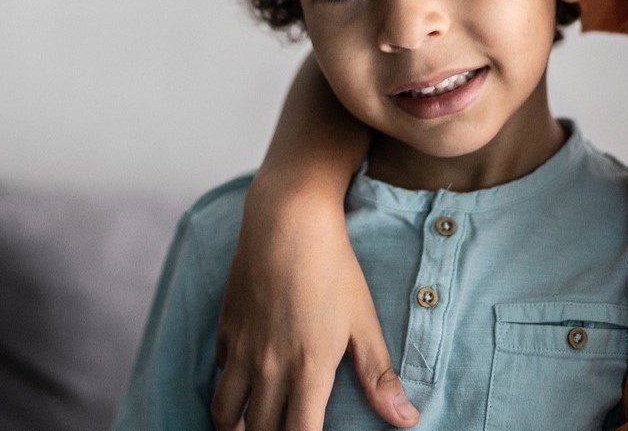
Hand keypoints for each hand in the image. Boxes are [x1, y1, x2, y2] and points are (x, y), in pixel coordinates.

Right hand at [208, 179, 418, 430]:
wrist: (288, 219)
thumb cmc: (332, 267)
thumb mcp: (363, 322)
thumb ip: (379, 377)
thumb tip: (407, 420)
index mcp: (308, 370)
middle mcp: (268, 366)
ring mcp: (241, 347)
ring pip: (224, 412)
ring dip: (236, 429)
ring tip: (251, 430)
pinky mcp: (225, 327)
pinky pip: (220, 373)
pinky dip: (229, 389)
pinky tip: (244, 386)